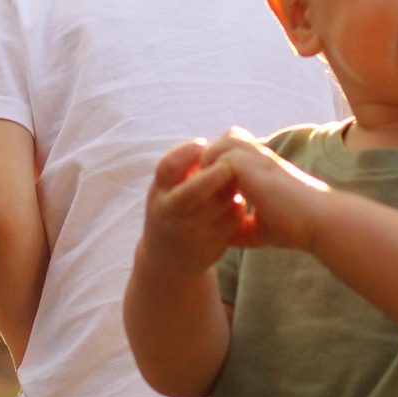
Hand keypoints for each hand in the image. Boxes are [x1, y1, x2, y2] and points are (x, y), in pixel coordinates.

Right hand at [142, 136, 247, 269]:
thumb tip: (220, 136)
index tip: (202, 143)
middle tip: (228, 164)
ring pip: (220, 204)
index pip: (168, 167)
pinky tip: (235, 204)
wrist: (168, 260)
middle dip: (214, 174)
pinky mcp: (212, 246)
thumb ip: (185, 167)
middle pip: (193, 192)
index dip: (187, 151)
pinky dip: (238, 207)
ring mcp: (192, 232)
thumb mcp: (167, 189)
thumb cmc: (172, 210)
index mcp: (159, 193)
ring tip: (232, 182)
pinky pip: (233, 219)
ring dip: (232, 189)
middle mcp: (171, 213)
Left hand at [198, 128, 332, 252]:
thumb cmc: (293, 226)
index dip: (217, 167)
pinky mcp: (249, 164)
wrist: (316, 221)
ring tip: (206, 192)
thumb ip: (242, 226)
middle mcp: (258, 158)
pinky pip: (217, 158)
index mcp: (260, 169)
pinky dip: (209, 175)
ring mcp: (254, 157)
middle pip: (224, 139)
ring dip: (208, 165)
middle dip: (209, 161)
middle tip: (204, 189)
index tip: (209, 194)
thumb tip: (224, 238)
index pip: (231, 151)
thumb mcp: (259, 229)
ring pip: (218, 144)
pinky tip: (209, 196)